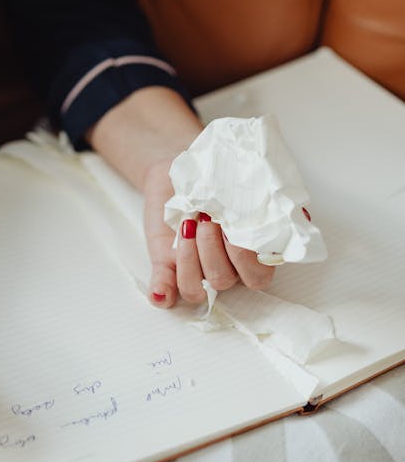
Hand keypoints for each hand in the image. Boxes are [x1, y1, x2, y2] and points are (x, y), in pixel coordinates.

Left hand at [143, 159, 273, 306]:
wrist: (181, 169)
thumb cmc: (216, 176)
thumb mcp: (242, 182)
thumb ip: (270, 198)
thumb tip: (301, 215)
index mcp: (252, 252)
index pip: (258, 275)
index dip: (245, 255)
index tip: (232, 223)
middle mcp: (227, 267)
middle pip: (226, 280)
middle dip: (214, 249)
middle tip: (207, 216)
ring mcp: (197, 269)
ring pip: (197, 287)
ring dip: (189, 256)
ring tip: (187, 223)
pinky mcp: (168, 266)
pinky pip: (167, 292)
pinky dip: (162, 291)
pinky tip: (159, 290)